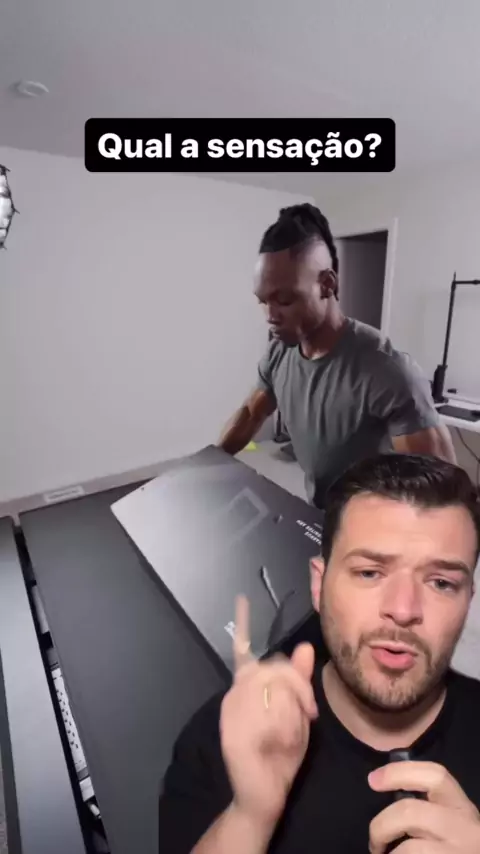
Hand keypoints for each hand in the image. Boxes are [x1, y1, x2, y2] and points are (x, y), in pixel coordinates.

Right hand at [220, 595, 317, 830]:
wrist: (262, 793)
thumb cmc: (280, 753)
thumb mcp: (296, 713)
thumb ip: (299, 680)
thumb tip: (305, 647)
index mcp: (247, 688)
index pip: (244, 651)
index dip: (242, 625)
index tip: (242, 600)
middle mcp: (235, 694)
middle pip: (273, 667)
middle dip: (298, 686)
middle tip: (308, 711)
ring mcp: (232, 711)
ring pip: (274, 689)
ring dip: (293, 710)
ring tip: (294, 731)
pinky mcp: (232, 730)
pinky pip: (269, 713)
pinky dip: (284, 727)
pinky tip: (281, 741)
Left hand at [368, 760, 479, 852]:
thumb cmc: (460, 847)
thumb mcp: (453, 822)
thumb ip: (430, 807)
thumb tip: (390, 797)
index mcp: (462, 806)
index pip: (435, 775)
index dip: (399, 772)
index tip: (373, 780)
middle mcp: (464, 828)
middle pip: (411, 812)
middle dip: (381, 826)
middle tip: (375, 841)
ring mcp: (458, 853)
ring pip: (411, 848)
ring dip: (389, 852)